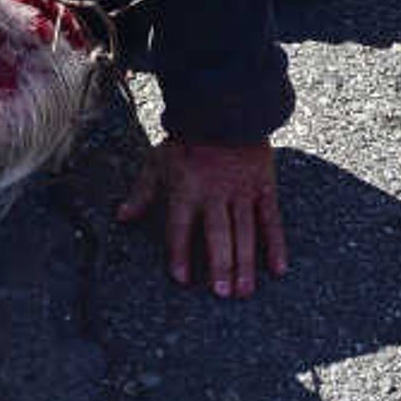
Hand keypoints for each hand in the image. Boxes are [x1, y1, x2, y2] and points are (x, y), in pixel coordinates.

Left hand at [116, 139, 287, 298]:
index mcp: (186, 187)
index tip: (182, 279)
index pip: (180, 227)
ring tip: (245, 291)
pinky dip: (276, 244)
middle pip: (218, 234)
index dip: (179, 253)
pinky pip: (271, 219)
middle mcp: (214, 192)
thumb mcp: (158, 161)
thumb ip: (143, 192)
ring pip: (245, 231)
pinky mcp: (264, 186)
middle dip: (220, 265)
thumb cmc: (186, 139)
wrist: (223, 106)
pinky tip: (278, 268)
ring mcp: (242, 190)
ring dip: (246, 263)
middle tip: (223, 294)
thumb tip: (121, 217)